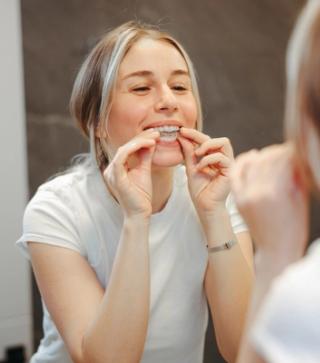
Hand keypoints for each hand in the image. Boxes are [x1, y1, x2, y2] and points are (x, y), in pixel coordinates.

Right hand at [103, 129, 159, 218]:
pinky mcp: (116, 177)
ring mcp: (111, 173)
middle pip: (126, 146)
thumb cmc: (142, 196)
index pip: (128, 148)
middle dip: (142, 138)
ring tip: (155, 137)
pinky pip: (122, 156)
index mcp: (117, 167)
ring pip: (124, 149)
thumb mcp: (145, 171)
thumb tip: (151, 142)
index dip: (141, 140)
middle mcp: (111, 169)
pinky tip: (149, 144)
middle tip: (157, 133)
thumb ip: (145, 157)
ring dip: (140, 141)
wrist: (140, 213)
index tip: (156, 135)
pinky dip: (135, 148)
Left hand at [178, 127, 233, 216]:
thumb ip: (188, 153)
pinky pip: (222, 157)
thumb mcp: (190, 167)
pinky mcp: (230, 170)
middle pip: (216, 138)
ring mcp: (228, 163)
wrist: (205, 206)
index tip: (181, 130)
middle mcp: (223, 158)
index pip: (206, 140)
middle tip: (185, 137)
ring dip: (207, 145)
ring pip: (224, 142)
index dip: (194, 133)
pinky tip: (200, 168)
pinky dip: (209, 160)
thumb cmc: (200, 190)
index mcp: (214, 157)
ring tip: (197, 154)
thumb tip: (182, 136)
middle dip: (199, 135)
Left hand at [230, 143, 308, 259]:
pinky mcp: (239, 200)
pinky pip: (237, 175)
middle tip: (282, 151)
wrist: (276, 251)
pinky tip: (251, 158)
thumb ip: (295, 177)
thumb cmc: (294, 228)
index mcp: (275, 193)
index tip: (292, 149)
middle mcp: (257, 192)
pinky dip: (243, 163)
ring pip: (249, 165)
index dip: (286, 152)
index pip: (279, 161)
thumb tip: (292, 158)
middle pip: (264, 160)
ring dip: (259, 156)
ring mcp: (245, 196)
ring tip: (268, 154)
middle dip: (274, 152)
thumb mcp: (299, 200)